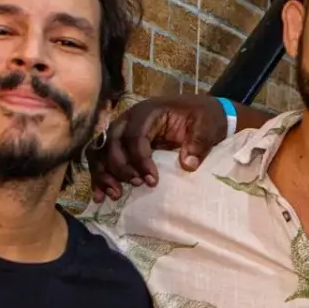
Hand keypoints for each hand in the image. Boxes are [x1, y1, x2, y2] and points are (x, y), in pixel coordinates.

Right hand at [91, 96, 231, 200]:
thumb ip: (199, 142)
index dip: (140, 160)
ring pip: (101, 151)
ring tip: (115, 194)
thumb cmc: (203, 117)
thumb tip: (187, 165)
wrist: (201, 113)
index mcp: (148, 111)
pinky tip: (100, 195)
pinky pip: (102, 158)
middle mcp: (129, 119)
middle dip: (120, 167)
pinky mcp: (122, 144)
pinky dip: (100, 176)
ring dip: (104, 174)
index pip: (135, 136)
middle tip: (136, 185)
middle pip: (112, 142)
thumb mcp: (208, 125)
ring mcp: (123, 130)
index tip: (153, 181)